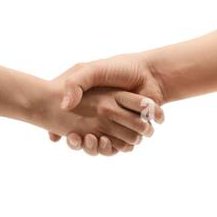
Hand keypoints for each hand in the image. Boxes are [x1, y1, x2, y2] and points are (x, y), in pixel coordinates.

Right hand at [32, 78, 157, 156]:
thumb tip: (64, 107)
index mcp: (90, 104)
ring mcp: (117, 126)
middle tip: (76, 138)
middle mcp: (101, 117)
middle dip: (79, 143)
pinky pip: (120, 147)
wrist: (152, 74)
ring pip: (101, 146)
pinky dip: (113, 147)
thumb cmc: (121, 69)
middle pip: (84, 140)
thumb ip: (75, 84)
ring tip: (91, 139)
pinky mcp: (132, 132)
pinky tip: (106, 140)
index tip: (66, 133)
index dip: (66, 132)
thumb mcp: (92, 70)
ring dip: (95, 147)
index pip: (70, 125)